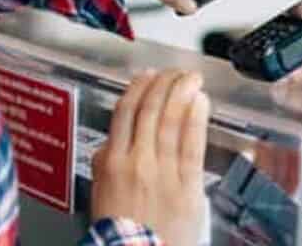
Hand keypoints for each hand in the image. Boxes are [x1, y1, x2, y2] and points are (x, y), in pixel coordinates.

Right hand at [91, 70, 210, 245]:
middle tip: (174, 71)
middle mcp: (136, 162)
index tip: (147, 76)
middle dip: (164, 85)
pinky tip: (201, 103)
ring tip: (190, 78)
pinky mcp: (186, 187)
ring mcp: (162, 172)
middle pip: (149, 110)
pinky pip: (191, 146)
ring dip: (181, 94)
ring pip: (170, 122)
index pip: (124, 112)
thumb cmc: (118, 234)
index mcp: (112, 162)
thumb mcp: (100, 192)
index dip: (138, 88)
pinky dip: (196, 120)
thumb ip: (105, 164)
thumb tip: (111, 144)